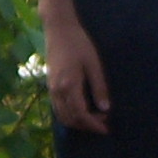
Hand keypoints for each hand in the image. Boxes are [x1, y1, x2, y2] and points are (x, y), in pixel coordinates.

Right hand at [43, 19, 112, 134]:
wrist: (59, 29)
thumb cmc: (79, 43)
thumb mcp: (93, 64)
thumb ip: (99, 87)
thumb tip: (105, 109)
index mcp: (69, 85)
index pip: (81, 114)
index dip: (94, 124)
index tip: (106, 129)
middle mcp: (58, 91)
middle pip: (70, 119)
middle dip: (87, 125)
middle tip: (104, 122)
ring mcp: (52, 89)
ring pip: (62, 116)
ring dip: (78, 122)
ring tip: (94, 118)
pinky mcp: (50, 85)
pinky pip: (58, 108)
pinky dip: (70, 115)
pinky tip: (82, 110)